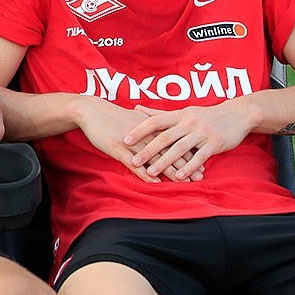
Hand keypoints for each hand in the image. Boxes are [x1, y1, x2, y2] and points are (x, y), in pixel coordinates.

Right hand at [76, 96, 203, 182]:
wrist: (91, 111)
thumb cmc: (112, 116)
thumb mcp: (133, 119)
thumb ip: (148, 126)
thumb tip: (160, 132)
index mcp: (151, 126)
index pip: (175, 141)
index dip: (189, 152)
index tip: (202, 162)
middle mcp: (145, 134)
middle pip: (170, 151)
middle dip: (186, 164)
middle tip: (200, 177)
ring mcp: (132, 143)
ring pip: (156, 158)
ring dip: (171, 171)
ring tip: (184, 182)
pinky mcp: (118, 149)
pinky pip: (135, 164)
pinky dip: (146, 174)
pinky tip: (156, 183)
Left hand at [126, 103, 251, 180]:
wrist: (237, 114)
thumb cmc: (204, 115)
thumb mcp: (182, 111)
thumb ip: (158, 113)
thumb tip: (135, 108)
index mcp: (178, 115)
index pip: (154, 121)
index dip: (139, 130)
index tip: (125, 140)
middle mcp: (188, 123)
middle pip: (165, 137)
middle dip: (148, 150)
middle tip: (133, 161)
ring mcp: (201, 133)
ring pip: (180, 148)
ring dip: (165, 161)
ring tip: (151, 172)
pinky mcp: (214, 144)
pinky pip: (199, 157)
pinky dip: (189, 167)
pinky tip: (179, 176)